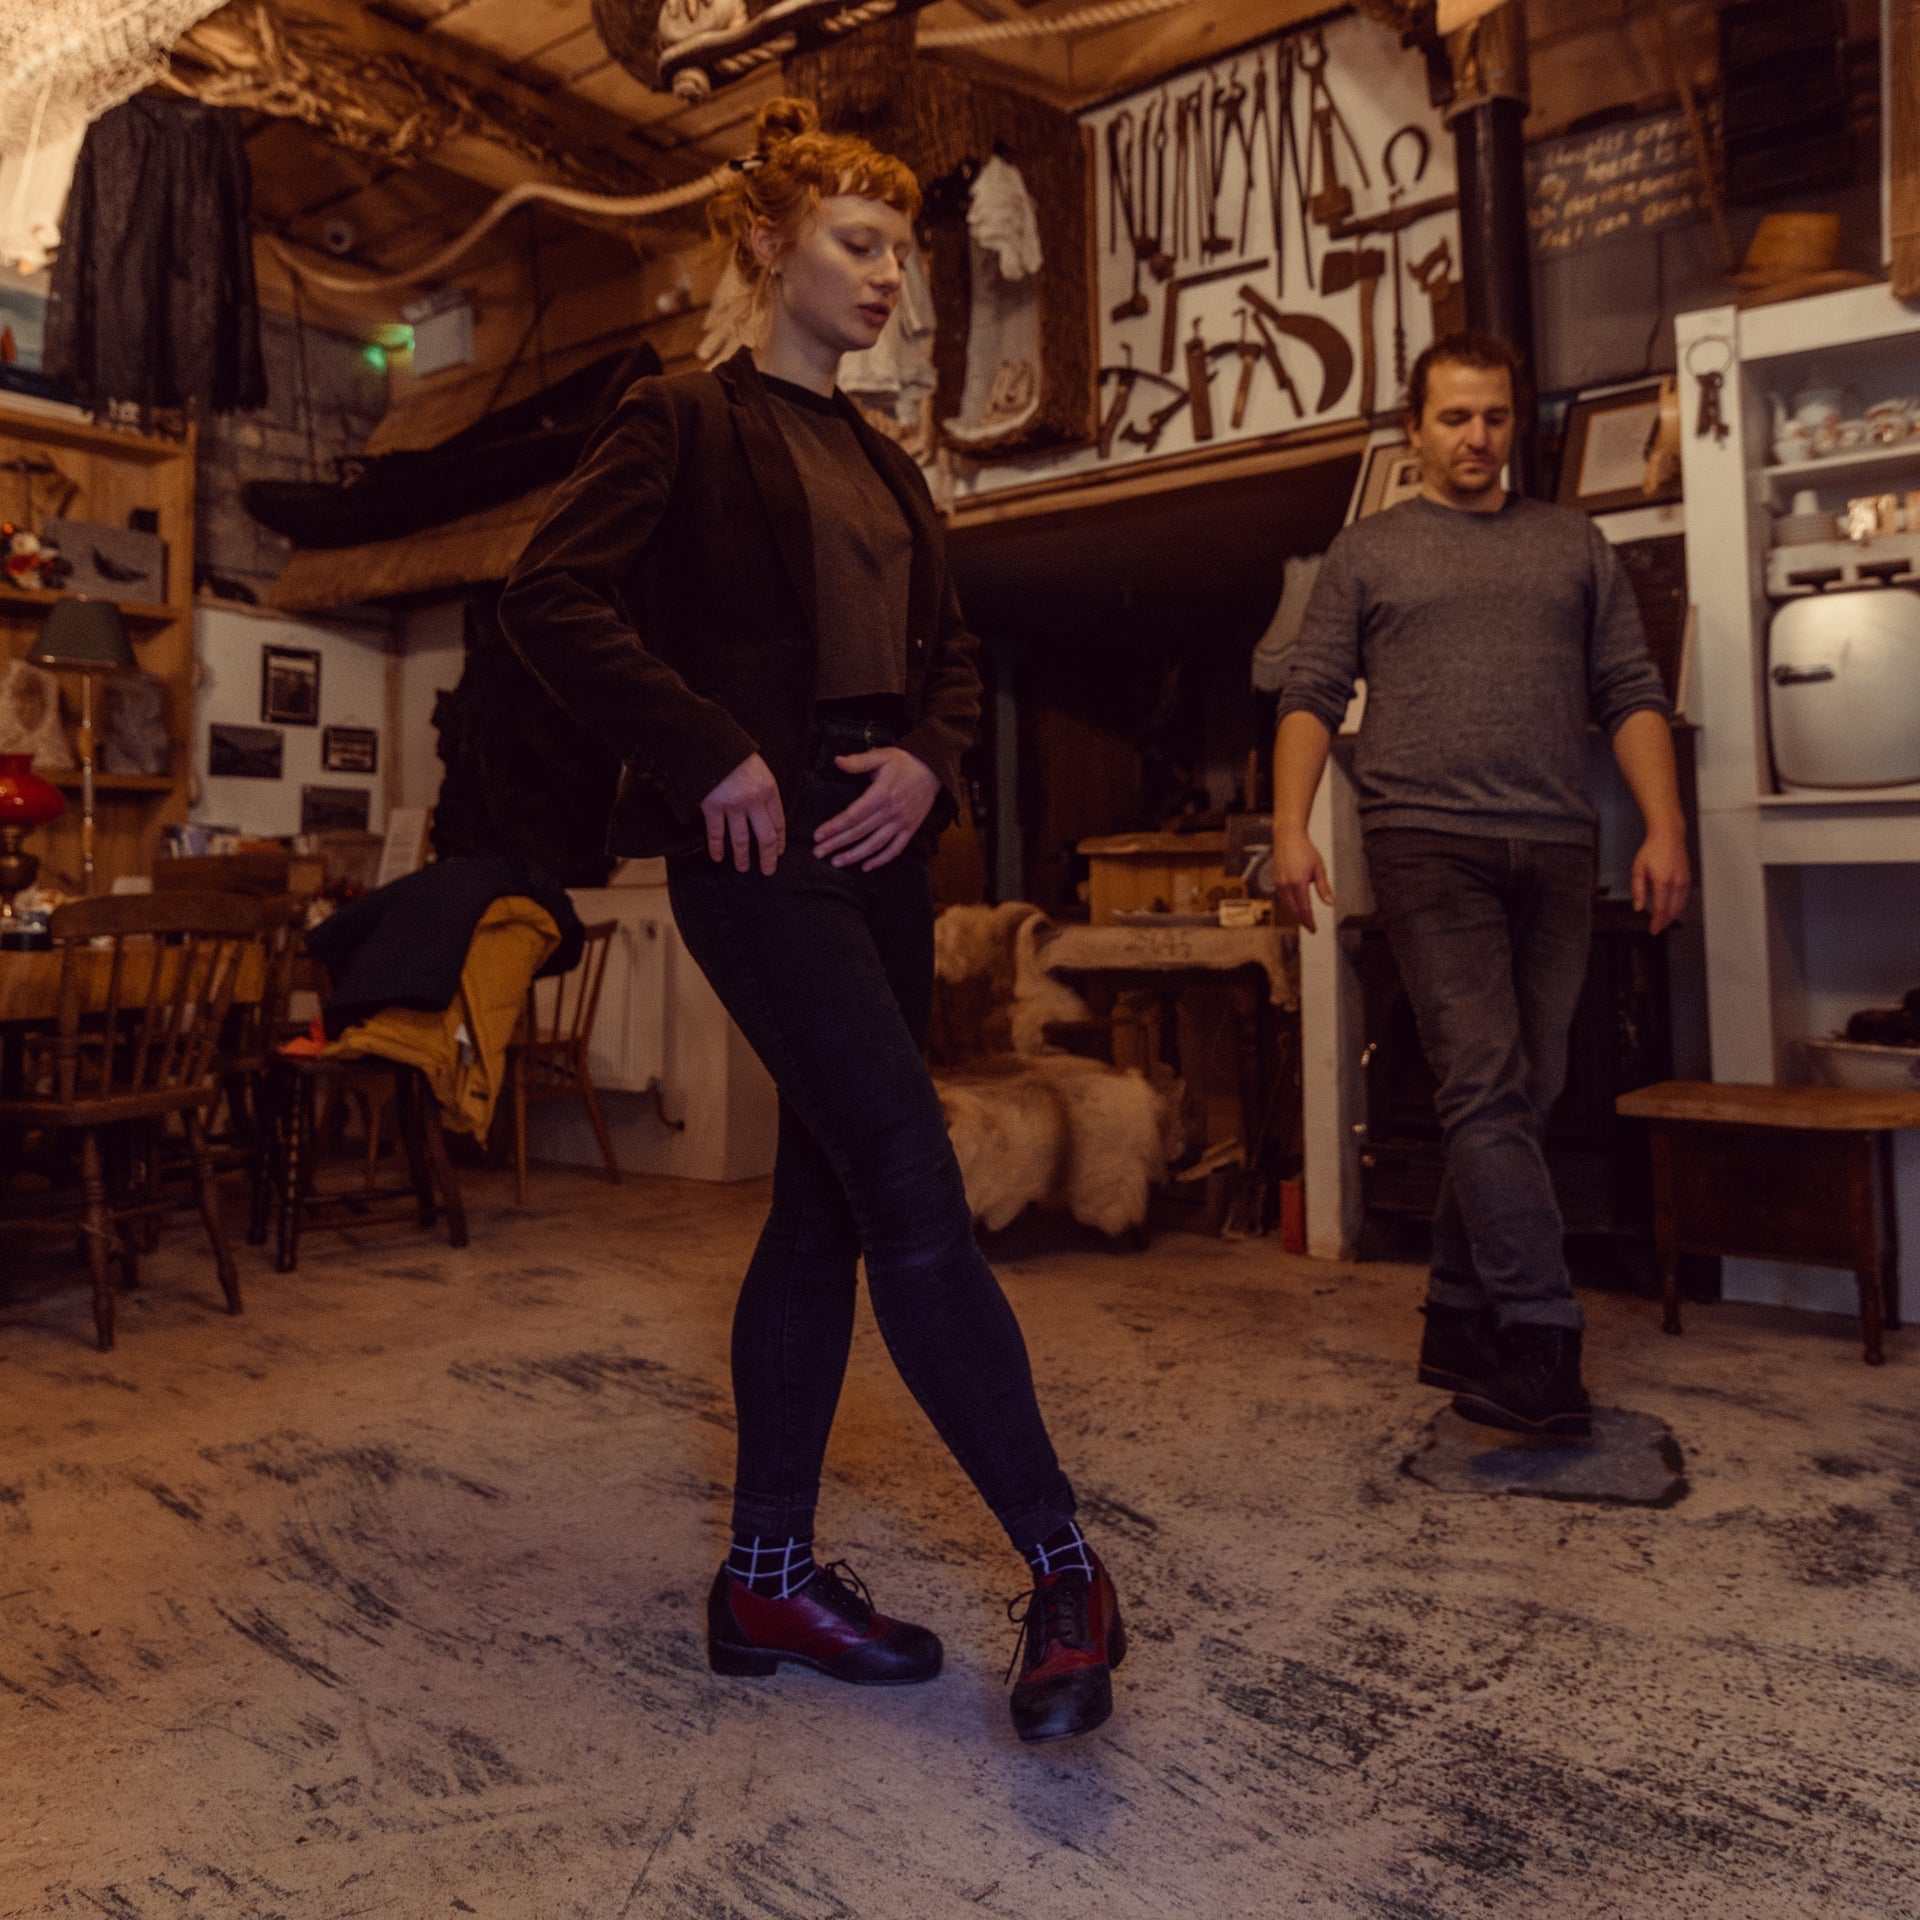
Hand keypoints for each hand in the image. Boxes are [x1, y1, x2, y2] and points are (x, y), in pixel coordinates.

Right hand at [701, 753, 784, 874]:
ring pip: (741, 839)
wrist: (710, 742)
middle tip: (768, 871)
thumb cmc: (735, 754)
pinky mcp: (713, 807)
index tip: (779, 852)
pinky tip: (718, 857)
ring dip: (742, 857)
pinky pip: (716, 833)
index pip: (779, 822)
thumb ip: (764, 791)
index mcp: (769, 790)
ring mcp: (733, 805)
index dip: (780, 840)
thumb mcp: (759, 769)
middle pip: (765, 836)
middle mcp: (754, 800)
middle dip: (768, 857)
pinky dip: (717, 848)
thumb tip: (767, 814)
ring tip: (743, 868)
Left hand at [813, 748, 938, 871]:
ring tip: (836, 862)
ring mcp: (901, 823)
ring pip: (875, 844)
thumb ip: (858, 761)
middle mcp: (891, 812)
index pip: (853, 815)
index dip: (834, 826)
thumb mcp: (882, 756)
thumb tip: (837, 761)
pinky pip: (895, 849)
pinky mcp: (910, 829)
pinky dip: (881, 860)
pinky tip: (866, 867)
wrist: (934, 769)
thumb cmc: (905, 762)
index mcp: (881, 794)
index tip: (818, 835)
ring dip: (855, 855)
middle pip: (859, 832)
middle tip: (818, 852)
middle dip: (837, 843)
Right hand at [1272, 823, 1332, 933]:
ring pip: (1287, 905)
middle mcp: (1286, 885)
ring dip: (1295, 913)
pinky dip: (1289, 905)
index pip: (1304, 909)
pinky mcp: (1275, 880)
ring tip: (1304, 918)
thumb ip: (1324, 888)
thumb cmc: (1304, 850)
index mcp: (1298, 883)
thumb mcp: (1319, 869)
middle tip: (1310, 927)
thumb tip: (1330, 903)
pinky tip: (1295, 905)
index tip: (1313, 929)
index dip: (1309, 921)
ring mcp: (1278, 883)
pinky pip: (1282, 898)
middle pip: (1294, 910)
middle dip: (1302, 920)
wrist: (1288, 837)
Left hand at [1632, 828, 1690, 934]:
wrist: (1669, 836)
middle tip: (1657, 929)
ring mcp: (1684, 881)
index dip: (1657, 921)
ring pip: (1680, 905)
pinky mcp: (1687, 879)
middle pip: (1672, 910)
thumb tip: (1638, 906)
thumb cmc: (1653, 850)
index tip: (1653, 930)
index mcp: (1662, 881)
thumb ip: (1637, 890)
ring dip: (1672, 916)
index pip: (1660, 908)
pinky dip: (1678, 907)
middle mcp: (1676, 882)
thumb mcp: (1638, 869)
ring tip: (1664, 923)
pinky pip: (1684, 898)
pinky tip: (1673, 911)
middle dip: (1664, 922)